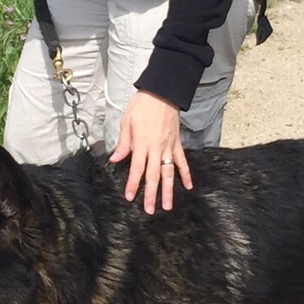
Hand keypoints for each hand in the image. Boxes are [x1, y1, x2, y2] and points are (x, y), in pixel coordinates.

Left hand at [109, 90, 192, 213]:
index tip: (131, 197)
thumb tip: (115, 159)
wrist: (162, 92)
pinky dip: (186, 174)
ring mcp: (168, 147)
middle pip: (153, 175)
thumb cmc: (142, 106)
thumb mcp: (127, 122)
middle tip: (150, 210)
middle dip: (151, 194)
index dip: (134, 184)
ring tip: (168, 206)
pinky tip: (188, 186)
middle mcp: (156, 148)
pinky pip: (181, 161)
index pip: (137, 168)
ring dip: (168, 190)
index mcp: (142, 143)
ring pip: (169, 172)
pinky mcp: (176, 143)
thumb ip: (123, 143)